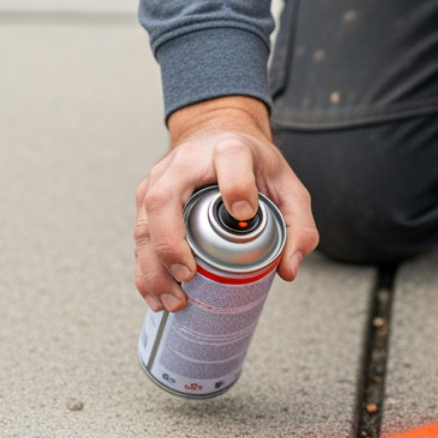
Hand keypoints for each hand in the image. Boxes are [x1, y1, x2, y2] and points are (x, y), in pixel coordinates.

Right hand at [134, 95, 319, 311]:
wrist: (218, 138)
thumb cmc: (252, 165)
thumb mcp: (287, 188)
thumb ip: (299, 226)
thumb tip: (288, 268)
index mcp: (227, 149)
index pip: (229, 158)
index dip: (236, 185)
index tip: (244, 215)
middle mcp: (185, 163)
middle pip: (164, 200)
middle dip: (171, 244)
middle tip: (189, 276)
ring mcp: (159, 181)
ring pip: (144, 224)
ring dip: (154, 267)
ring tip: (175, 299)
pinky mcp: (145, 201)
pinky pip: (138, 239)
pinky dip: (145, 271)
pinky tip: (157, 296)